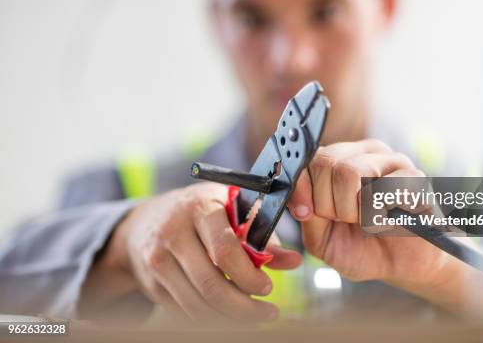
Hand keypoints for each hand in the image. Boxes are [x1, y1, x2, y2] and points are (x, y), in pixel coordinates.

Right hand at [82, 182, 300, 321]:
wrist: (145, 222)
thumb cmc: (200, 212)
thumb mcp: (230, 209)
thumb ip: (263, 235)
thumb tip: (294, 261)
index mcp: (200, 208)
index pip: (225, 250)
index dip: (249, 276)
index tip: (268, 288)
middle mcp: (174, 232)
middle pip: (210, 284)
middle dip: (244, 307)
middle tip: (268, 313)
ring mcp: (158, 259)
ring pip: (196, 304)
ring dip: (229, 317)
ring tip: (252, 316)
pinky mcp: (150, 283)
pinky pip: (182, 311)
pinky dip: (208, 318)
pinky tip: (226, 314)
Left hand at [288, 139, 474, 310]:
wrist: (403, 267)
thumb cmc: (361, 248)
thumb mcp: (322, 239)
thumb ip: (307, 214)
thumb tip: (299, 198)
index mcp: (339, 160)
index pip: (310, 158)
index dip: (303, 189)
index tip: (307, 214)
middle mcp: (365, 153)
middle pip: (327, 163)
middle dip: (329, 205)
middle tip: (347, 221)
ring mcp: (393, 161)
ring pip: (350, 172)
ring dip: (353, 211)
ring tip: (367, 223)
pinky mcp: (416, 178)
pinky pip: (382, 190)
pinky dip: (377, 217)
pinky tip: (386, 223)